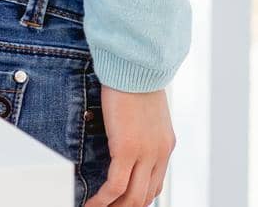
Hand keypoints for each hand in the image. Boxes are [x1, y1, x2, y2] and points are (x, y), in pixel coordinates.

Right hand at [84, 87, 174, 206]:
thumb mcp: (144, 109)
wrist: (136, 65)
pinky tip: (92, 202)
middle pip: (145, 196)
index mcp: (165, 145)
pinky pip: (116, 185)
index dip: (137, 199)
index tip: (121, 203)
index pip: (154, 185)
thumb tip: (124, 132)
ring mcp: (146, 154)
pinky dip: (103, 198)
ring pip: (132, 197)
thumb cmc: (135, 78)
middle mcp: (159, 154)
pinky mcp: (128, 149)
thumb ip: (139, 127)